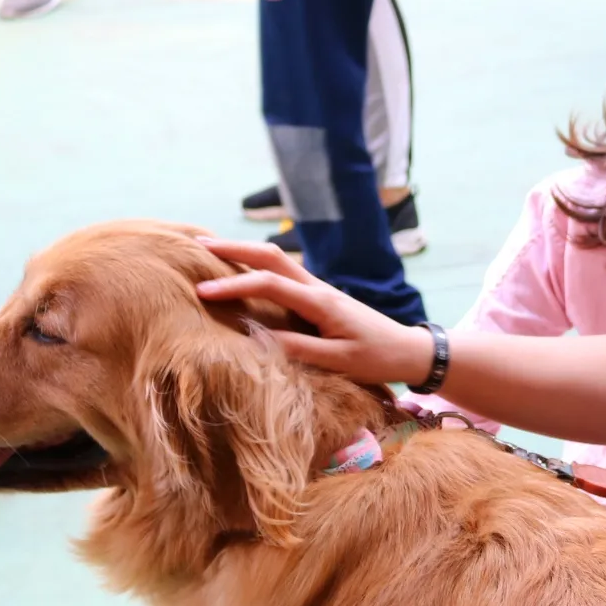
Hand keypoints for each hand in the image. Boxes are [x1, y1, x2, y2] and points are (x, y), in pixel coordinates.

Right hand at [194, 239, 434, 385]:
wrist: (408, 351)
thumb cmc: (377, 358)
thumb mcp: (339, 361)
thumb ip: (300, 350)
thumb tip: (257, 339)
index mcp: (320, 302)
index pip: (268, 284)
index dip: (233, 286)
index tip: (202, 293)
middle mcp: (317, 288)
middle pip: (270, 256)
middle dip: (233, 248)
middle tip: (196, 244)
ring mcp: (318, 290)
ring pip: (276, 260)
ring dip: (243, 252)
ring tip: (210, 250)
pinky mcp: (319, 297)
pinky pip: (282, 274)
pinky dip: (257, 266)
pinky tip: (241, 270)